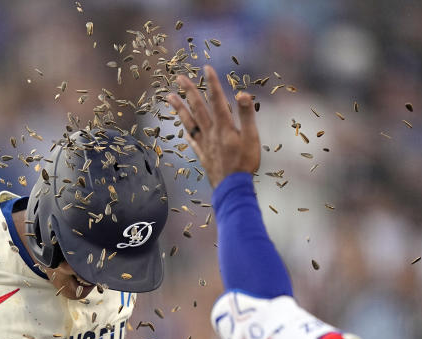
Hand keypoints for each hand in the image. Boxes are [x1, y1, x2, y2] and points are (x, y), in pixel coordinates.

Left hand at [167, 65, 260, 187]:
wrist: (232, 187)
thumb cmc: (245, 163)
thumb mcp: (252, 138)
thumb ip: (247, 115)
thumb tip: (242, 94)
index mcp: (224, 126)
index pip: (217, 100)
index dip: (212, 83)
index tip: (206, 68)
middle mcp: (211, 132)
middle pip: (198, 108)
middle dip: (189, 91)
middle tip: (179, 77)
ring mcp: (204, 143)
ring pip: (189, 122)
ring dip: (179, 108)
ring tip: (169, 97)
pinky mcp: (202, 155)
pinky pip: (192, 140)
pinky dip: (186, 132)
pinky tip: (182, 128)